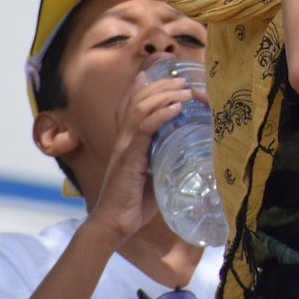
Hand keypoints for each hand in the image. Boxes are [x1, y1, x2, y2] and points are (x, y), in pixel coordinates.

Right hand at [86, 70, 197, 241]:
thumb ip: (161, 162)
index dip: (141, 86)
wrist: (114, 224)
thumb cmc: (133, 205)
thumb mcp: (152, 177)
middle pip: (136, 99)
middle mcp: (123, 139)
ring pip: (139, 108)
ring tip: (184, 90)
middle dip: (160, 86)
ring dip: (163, 95)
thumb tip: (182, 157)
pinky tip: (177, 109)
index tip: (159, 74)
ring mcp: (124, 147)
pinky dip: (161, 115)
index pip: (129, 105)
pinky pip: (144, 128)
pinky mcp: (129, 157)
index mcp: (127, 142)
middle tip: (182, 80)